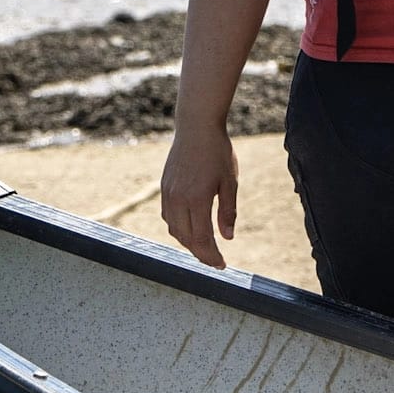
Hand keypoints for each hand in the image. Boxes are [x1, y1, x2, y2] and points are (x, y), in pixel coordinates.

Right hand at [160, 124, 238, 267]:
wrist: (196, 127)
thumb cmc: (218, 152)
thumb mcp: (229, 182)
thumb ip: (227, 211)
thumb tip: (227, 238)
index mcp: (197, 199)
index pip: (202, 239)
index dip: (211, 256)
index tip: (222, 265)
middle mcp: (179, 200)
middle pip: (187, 239)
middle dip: (201, 253)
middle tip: (215, 260)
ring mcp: (168, 194)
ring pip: (175, 230)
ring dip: (188, 242)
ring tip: (204, 247)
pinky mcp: (164, 188)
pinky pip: (168, 217)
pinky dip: (178, 228)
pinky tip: (190, 228)